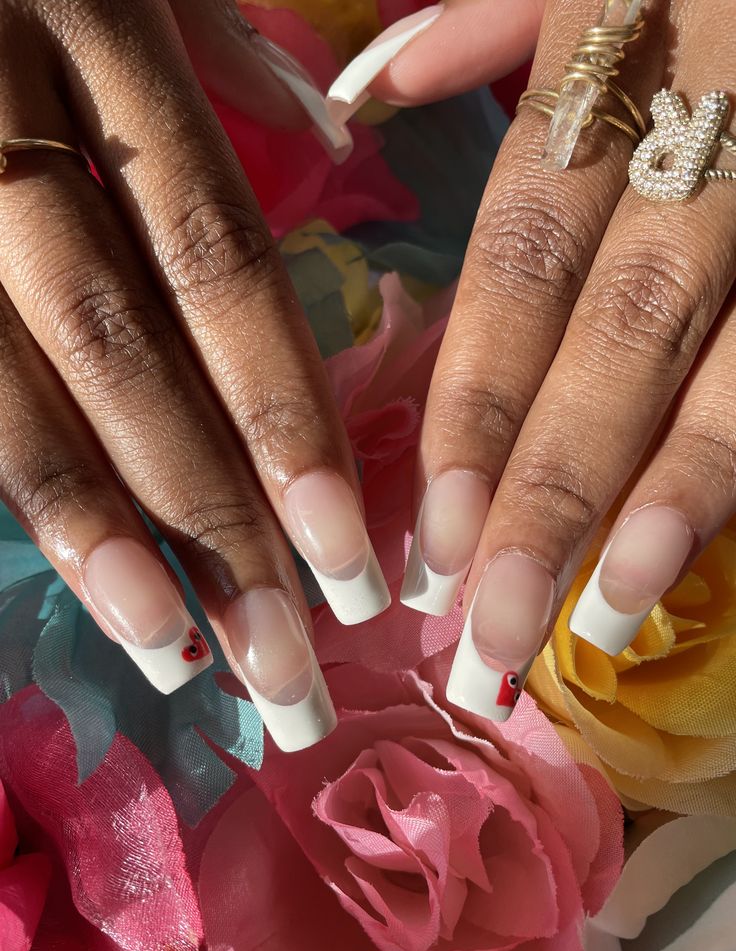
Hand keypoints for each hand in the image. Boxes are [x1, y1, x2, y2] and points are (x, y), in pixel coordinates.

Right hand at [0, 0, 386, 752]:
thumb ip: (214, 50)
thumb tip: (325, 127)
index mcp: (101, 43)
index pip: (218, 268)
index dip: (283, 418)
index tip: (346, 562)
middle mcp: (3, 125)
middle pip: (131, 361)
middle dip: (214, 526)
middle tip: (286, 671)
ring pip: (22, 387)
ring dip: (102, 541)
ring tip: (180, 659)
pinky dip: (25, 486)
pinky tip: (87, 579)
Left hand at [330, 0, 735, 719]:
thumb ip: (491, 21)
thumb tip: (376, 85)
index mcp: (618, 50)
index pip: (523, 261)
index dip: (478, 406)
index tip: (435, 541)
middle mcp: (719, 122)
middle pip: (620, 334)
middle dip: (554, 489)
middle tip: (494, 629)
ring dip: (673, 497)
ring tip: (603, 618)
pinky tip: (694, 545)